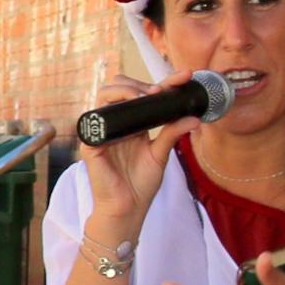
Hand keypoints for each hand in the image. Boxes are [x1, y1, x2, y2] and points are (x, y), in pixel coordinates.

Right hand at [74, 65, 182, 236]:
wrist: (127, 208)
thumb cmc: (140, 184)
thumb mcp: (161, 154)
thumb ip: (173, 133)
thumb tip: (194, 118)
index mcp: (133, 124)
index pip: (144, 95)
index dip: (164, 82)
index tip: (184, 76)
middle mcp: (116, 123)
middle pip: (119, 86)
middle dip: (139, 82)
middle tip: (159, 91)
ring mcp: (101, 130)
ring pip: (104, 94)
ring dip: (126, 89)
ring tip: (146, 96)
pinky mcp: (91, 143)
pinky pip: (96, 119)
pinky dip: (111, 110)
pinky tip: (129, 111)